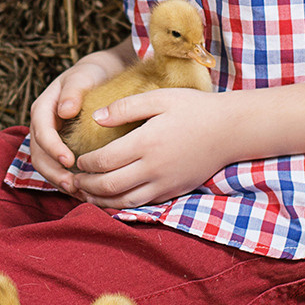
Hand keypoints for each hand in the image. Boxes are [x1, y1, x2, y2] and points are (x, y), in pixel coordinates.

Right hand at [24, 48, 128, 194]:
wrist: (98, 76)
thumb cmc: (90, 75)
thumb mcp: (82, 77)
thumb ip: (73, 92)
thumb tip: (64, 111)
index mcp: (42, 109)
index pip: (42, 133)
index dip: (53, 149)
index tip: (70, 161)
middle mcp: (41, 126)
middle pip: (39, 155)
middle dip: (54, 172)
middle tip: (73, 185)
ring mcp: (49, 139)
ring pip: (46, 166)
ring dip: (58, 181)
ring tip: (78, 192)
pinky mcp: (59, 148)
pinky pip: (57, 168)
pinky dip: (67, 180)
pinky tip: (83, 190)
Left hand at [70, 84, 237, 210]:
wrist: (230, 130)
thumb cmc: (194, 109)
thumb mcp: (160, 98)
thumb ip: (126, 107)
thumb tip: (95, 117)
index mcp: (146, 142)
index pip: (104, 160)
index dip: (85, 163)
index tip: (78, 158)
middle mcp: (153, 168)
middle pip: (109, 185)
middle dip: (86, 185)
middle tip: (74, 180)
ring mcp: (165, 183)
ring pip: (124, 201)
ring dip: (100, 200)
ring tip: (86, 194)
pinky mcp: (174, 191)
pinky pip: (142, 205)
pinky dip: (122, 206)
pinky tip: (113, 200)